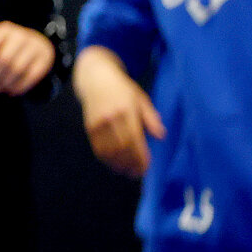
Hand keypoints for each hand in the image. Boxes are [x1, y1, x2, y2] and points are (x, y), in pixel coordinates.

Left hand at [0, 21, 55, 95]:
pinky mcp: (45, 59)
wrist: (35, 44)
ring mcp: (35, 46)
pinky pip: (31, 75)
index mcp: (5, 30)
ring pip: (17, 68)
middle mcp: (21, 35)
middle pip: (4, 58)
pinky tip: (12, 91)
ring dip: (6, 82)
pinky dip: (20, 86)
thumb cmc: (8, 48)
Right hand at [74, 55, 162, 178]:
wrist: (96, 78)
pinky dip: (106, 159)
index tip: (146, 167)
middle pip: (122, 148)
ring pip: (108, 151)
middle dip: (130, 164)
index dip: (140, 156)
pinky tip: (113, 163)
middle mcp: (111, 118)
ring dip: (118, 164)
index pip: (135, 139)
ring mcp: (99, 123)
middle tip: (137, 173)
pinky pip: (98, 148)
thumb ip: (151, 117)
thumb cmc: (122, 89)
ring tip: (126, 171)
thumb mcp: (141, 98)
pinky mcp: (89, 127)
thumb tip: (161, 135)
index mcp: (127, 110)